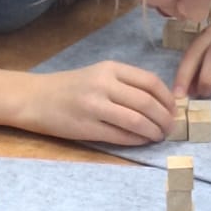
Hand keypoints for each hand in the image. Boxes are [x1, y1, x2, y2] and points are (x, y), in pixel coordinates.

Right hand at [23, 64, 176, 145]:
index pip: (149, 81)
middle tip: (171, 128)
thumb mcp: (98, 74)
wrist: (35, 98)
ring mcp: (94, 106)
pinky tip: (142, 141)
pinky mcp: (86, 127)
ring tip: (158, 136)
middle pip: (146, 102)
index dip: (167, 98)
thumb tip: (161, 102)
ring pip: (136, 121)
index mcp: (109, 68)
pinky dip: (136, 140)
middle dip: (164, 118)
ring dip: (153, 132)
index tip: (175, 110)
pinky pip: (120, 136)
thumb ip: (126, 84)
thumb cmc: (70, 87)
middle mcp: (103, 84)